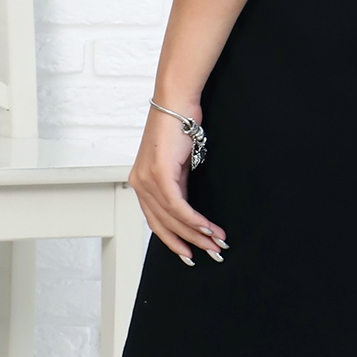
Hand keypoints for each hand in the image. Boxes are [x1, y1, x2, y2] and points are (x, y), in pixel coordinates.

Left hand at [129, 103, 227, 266]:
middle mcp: (139, 183)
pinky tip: (208, 228)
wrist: (176, 103)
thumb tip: (188, 211)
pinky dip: (193, 219)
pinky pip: (177, 206)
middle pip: (164, 224)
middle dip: (189, 243)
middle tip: (212, 253)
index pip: (155, 221)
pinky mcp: (159, 173)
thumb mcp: (177, 163)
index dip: (173, 240)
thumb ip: (178, 186)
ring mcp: (147, 178)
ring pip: (172, 218)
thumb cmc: (179, 128)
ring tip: (217, 242)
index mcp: (140, 182)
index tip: (190, 254)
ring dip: (197, 233)